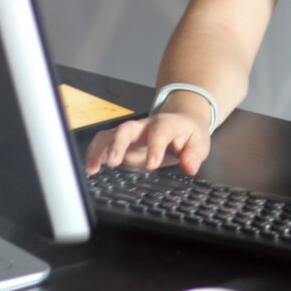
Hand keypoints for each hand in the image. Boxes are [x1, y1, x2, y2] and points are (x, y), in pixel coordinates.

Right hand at [84, 112, 210, 176]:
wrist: (181, 121)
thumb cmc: (189, 134)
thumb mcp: (199, 143)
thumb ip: (194, 155)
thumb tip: (190, 168)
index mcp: (166, 124)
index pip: (160, 132)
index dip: (155, 147)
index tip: (152, 165)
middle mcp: (145, 126)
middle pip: (128, 128)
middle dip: (118, 143)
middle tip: (114, 161)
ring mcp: (131, 132)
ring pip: (112, 133)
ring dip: (101, 149)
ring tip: (94, 167)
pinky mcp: (122, 140)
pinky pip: (104, 141)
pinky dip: (95, 153)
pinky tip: (91, 169)